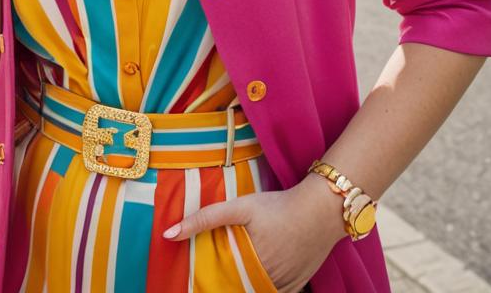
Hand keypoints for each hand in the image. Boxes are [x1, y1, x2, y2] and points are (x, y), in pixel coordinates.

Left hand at [162, 180, 342, 292]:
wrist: (322, 209)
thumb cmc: (279, 206)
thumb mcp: (241, 206)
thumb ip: (206, 218)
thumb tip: (168, 234)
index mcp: (250, 266)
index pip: (223, 286)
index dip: (209, 285)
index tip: (197, 284)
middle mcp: (268, 282)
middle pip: (240, 289)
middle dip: (227, 284)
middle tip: (214, 277)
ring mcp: (284, 286)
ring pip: (257, 292)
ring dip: (244, 285)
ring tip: (233, 275)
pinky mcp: (297, 285)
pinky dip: (263, 287)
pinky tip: (255, 276)